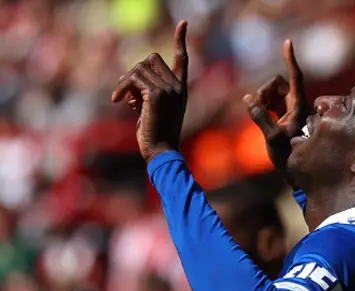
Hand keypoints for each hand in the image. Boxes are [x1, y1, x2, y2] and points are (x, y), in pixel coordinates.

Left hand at [112, 21, 188, 162]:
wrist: (160, 151)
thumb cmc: (154, 134)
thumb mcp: (150, 109)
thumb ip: (143, 93)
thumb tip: (127, 82)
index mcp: (181, 89)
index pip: (183, 59)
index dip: (181, 40)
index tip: (183, 23)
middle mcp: (178, 87)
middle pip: (151, 58)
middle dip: (135, 70)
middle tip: (126, 92)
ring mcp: (168, 89)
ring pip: (139, 67)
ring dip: (125, 81)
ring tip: (122, 99)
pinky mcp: (156, 94)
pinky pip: (133, 79)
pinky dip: (122, 88)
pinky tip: (118, 101)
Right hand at [243, 40, 307, 172]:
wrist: (295, 171)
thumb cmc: (287, 156)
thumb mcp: (272, 138)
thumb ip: (260, 117)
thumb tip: (248, 99)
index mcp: (299, 107)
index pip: (296, 78)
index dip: (291, 60)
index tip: (287, 42)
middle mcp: (297, 105)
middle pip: (279, 83)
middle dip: (265, 90)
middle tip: (257, 106)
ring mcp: (290, 109)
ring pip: (273, 91)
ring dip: (262, 97)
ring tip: (256, 112)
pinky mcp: (283, 114)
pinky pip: (270, 100)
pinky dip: (261, 103)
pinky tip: (256, 113)